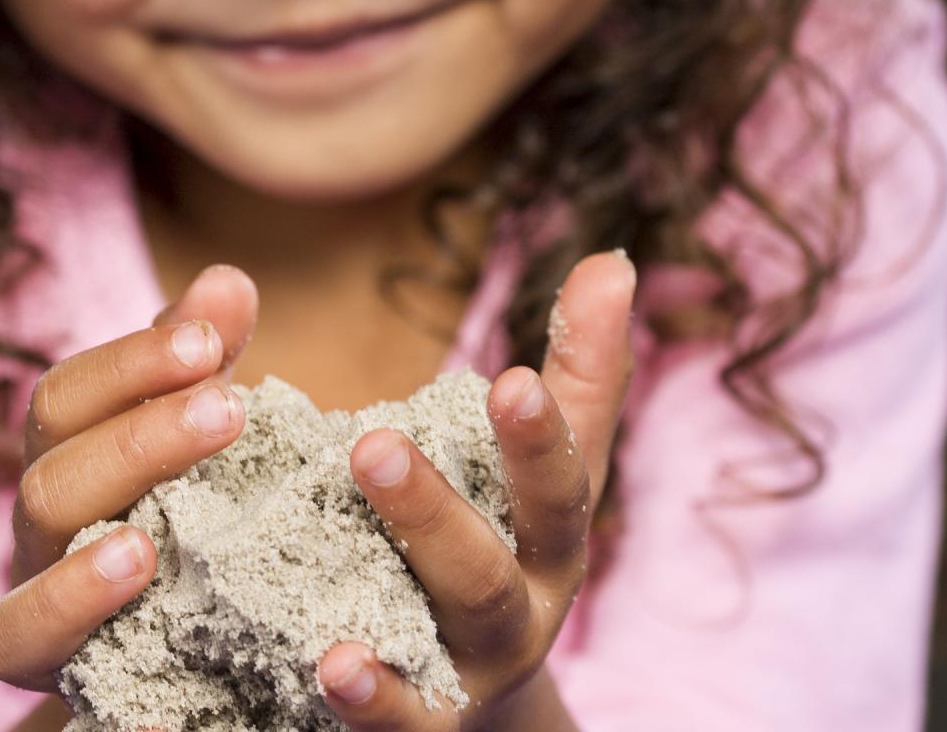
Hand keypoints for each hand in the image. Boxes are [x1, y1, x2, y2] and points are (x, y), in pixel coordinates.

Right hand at [0, 264, 259, 695]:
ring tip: (160, 523)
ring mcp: (35, 577)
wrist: (178, 645)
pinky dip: (66, 605)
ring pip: (39, 521)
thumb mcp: (199, 429)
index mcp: (70, 444)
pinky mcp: (42, 655)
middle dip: (141, 425)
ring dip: (101, 507)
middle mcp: (43, 505)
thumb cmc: (184, 516)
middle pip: (55, 447)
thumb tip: (226, 279)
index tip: (211, 339)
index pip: (74, 388)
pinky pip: (15, 635)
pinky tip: (136, 573)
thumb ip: (207, 359)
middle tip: (230, 409)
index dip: (134, 360)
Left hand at [314, 251, 637, 730]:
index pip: (567, 471)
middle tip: (378, 437)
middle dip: (446, 497)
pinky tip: (334, 661)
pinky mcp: (423, 730)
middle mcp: (528, 605)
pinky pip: (401, 722)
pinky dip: (374, 695)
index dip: (559, 415)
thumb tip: (612, 260)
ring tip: (363, 476)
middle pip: (504, 550)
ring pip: (461, 613)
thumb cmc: (500, 552)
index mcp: (552, 536)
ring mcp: (475, 672)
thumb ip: (576, 373)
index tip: (533, 356)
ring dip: (415, 544)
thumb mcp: (533, 473)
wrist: (475, 715)